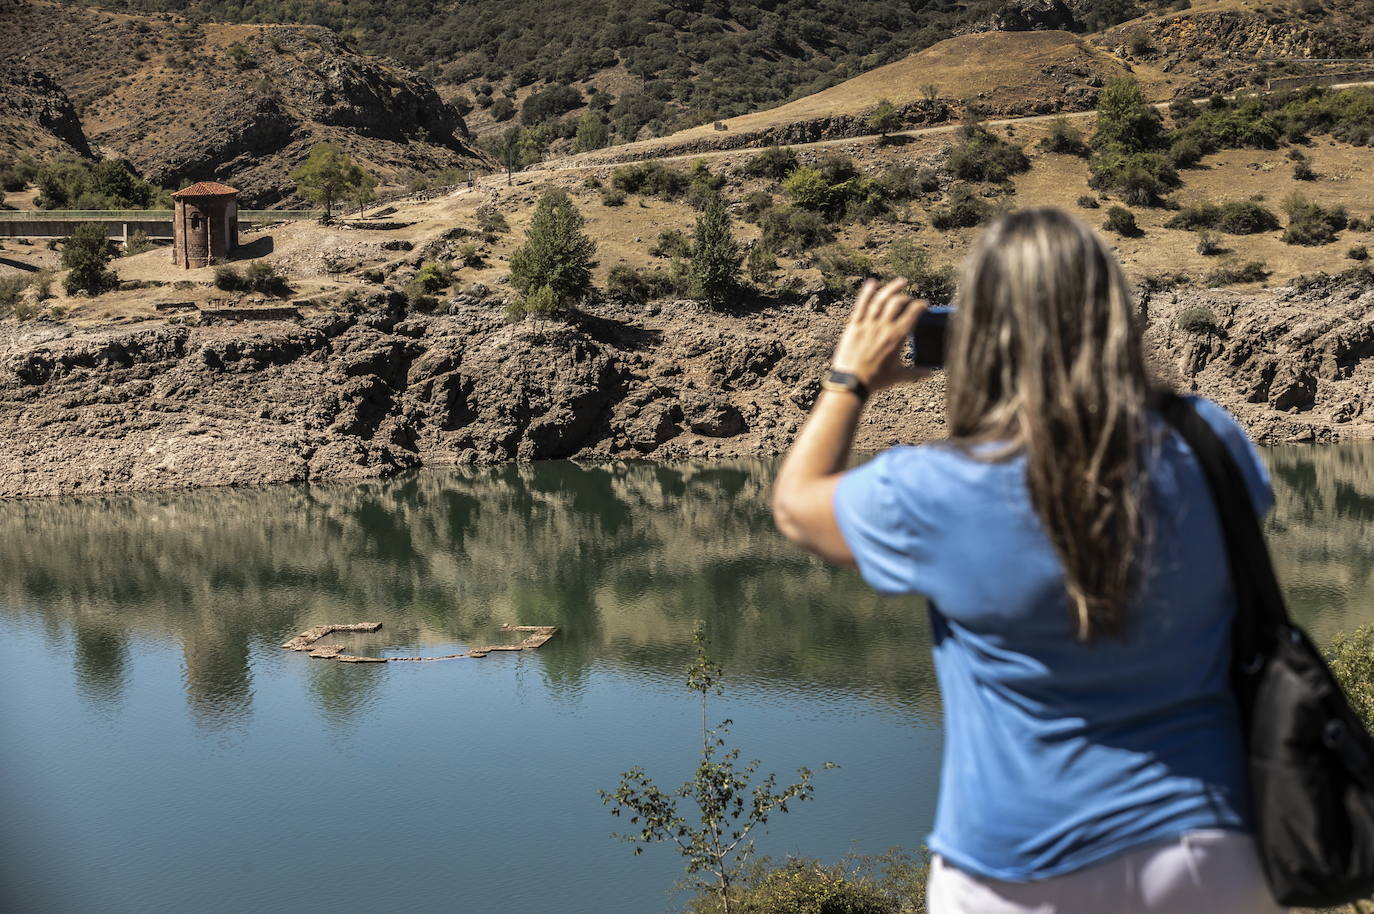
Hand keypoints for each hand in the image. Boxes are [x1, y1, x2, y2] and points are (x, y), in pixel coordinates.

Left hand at [830, 277, 929, 391]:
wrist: (851, 382)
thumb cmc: (875, 380)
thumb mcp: (898, 377)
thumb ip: (916, 373)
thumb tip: (930, 374)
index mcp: (897, 337)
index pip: (913, 313)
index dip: (920, 306)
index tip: (924, 305)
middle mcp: (884, 326)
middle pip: (898, 303)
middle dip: (907, 298)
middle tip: (910, 301)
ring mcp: (868, 324)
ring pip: (881, 299)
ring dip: (892, 288)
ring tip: (901, 282)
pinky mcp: (854, 325)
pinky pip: (861, 305)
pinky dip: (867, 293)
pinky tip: (873, 283)